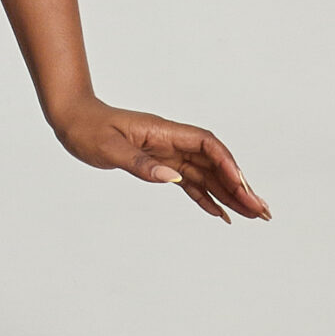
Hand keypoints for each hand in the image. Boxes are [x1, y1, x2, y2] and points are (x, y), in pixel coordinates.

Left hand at [51, 96, 271, 223]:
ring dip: (229, 195)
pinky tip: (220, 214)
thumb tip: (172, 178)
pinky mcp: (160, 163)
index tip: (241, 187)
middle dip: (239, 186)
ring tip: (252, 216)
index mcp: (164, 132)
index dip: (227, 165)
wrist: (72, 120)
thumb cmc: (87, 129)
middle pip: (215, 163)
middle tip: (261, 211)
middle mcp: (172, 141)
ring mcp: (168, 153)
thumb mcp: (108, 149)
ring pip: (207, 175)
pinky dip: (206, 198)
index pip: (207, 146)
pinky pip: (190, 182)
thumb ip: (140, 163)